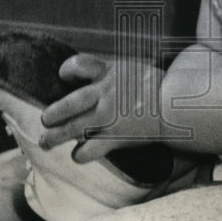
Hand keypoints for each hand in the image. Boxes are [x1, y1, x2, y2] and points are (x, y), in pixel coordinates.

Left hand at [39, 53, 164, 161]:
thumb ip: (109, 71)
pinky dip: (82, 154)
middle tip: (44, 120)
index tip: (64, 76)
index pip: (78, 64)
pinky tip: (78, 156)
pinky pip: (92, 150)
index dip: (67, 70)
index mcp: (108, 73)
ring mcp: (108, 117)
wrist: (177, 105)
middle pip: (69, 104)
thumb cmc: (156, 85)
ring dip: (56, 137)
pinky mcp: (116, 137)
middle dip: (52, 114)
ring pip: (74, 129)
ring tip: (45, 143)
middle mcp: (104, 94)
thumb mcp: (131, 67)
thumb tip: (92, 74)